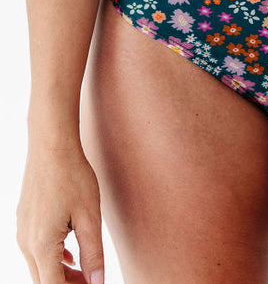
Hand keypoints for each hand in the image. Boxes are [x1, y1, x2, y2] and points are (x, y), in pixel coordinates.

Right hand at [17, 141, 104, 282]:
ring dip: (60, 274)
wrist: (51, 145)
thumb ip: (93, 253)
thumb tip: (97, 282)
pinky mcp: (24, 222)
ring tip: (86, 272)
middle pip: (44, 280)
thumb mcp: (90, 216)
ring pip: (40, 267)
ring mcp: (22, 232)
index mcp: (42, 245)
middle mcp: (26, 243)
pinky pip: (36, 252)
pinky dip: (53, 259)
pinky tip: (71, 254)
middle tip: (92, 281)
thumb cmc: (73, 176)